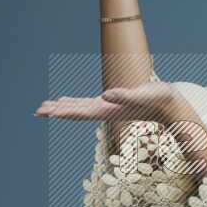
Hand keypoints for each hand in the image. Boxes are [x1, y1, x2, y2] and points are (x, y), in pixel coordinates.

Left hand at [34, 81, 173, 121]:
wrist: (170, 106)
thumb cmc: (160, 99)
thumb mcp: (144, 95)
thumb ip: (126, 96)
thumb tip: (105, 95)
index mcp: (109, 109)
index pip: (81, 111)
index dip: (63, 111)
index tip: (46, 112)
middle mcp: (105, 110)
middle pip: (75, 112)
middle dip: (56, 112)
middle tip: (36, 111)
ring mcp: (107, 108)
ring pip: (78, 109)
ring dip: (60, 108)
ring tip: (44, 108)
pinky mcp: (110, 103)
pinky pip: (86, 104)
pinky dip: (72, 103)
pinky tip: (64, 101)